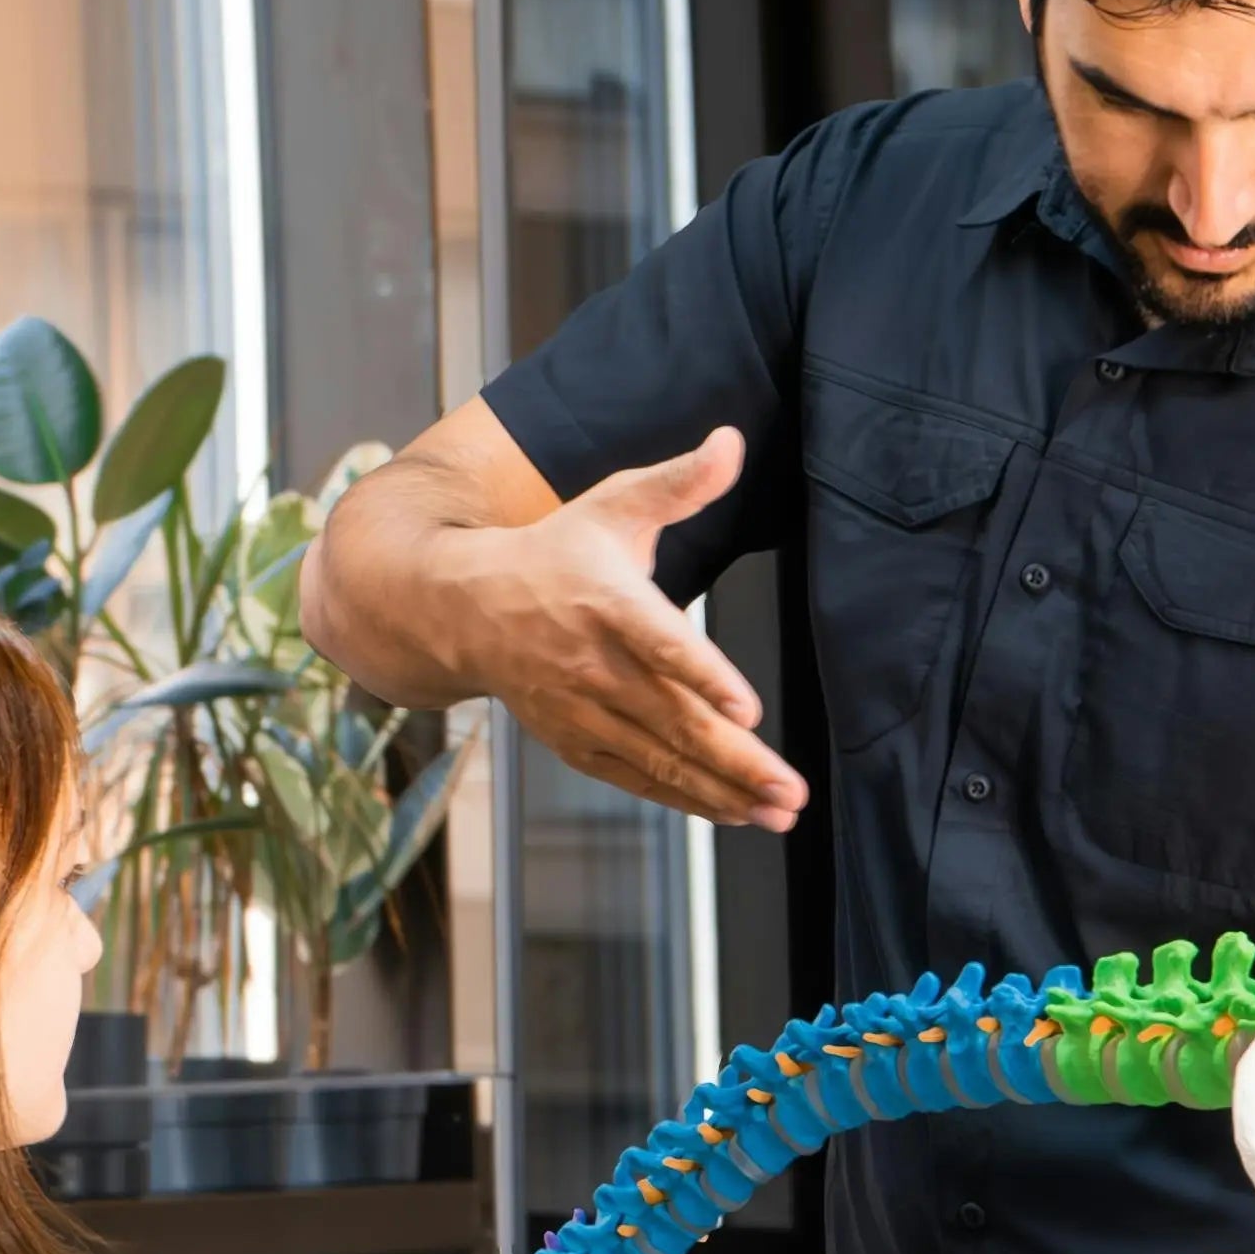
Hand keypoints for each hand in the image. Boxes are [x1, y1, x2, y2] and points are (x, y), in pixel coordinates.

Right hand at [436, 430, 806, 830]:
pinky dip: (685, 799)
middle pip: (673, 720)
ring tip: (777, 811)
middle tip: (789, 789)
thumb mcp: (613, 505)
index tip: (746, 709)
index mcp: (607, 602)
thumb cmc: (553, 554)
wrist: (465, 608)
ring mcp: (584, 711)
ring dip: (722, 790)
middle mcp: (594, 665)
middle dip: (737, 760)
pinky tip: (732, 811)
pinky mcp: (577, 741)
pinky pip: (638, 778)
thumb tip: (733, 441)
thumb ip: (680, 482)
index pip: (661, 644)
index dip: (704, 677)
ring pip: (660, 760)